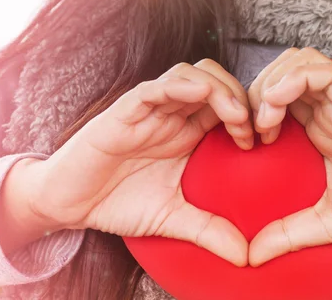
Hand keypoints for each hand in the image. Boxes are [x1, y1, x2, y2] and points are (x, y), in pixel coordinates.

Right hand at [4, 59, 252, 265]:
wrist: (71, 205)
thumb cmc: (118, 203)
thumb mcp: (171, 218)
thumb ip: (208, 231)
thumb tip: (245, 256)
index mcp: (186, 133)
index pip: (226, 105)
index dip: (248, 114)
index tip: (260, 140)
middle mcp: (171, 116)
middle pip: (214, 80)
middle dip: (239, 94)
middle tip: (250, 125)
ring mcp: (148, 110)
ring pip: (188, 75)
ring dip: (216, 88)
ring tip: (233, 114)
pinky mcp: (124, 111)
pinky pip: (154, 88)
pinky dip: (178, 86)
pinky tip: (199, 94)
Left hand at [247, 47, 331, 265]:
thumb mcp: (327, 222)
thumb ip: (288, 232)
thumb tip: (251, 255)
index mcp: (319, 129)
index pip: (274, 98)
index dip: (250, 110)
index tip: (243, 141)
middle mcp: (329, 110)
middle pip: (280, 71)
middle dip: (254, 90)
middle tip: (247, 126)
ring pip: (298, 61)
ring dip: (271, 82)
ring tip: (263, 117)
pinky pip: (322, 70)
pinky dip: (293, 79)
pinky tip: (277, 104)